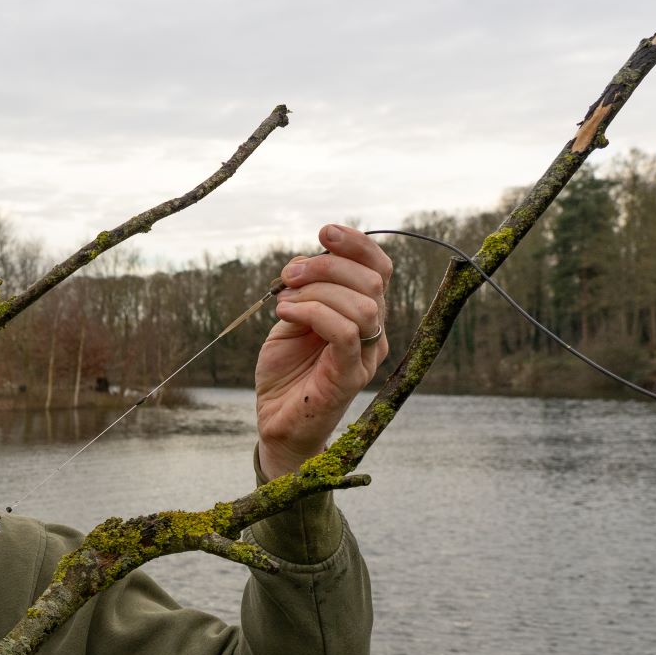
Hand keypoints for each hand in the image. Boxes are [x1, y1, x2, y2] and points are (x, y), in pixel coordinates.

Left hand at [254, 224, 392, 477]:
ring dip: (318, 289)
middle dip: (327, 265)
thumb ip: (305, 292)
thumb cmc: (285, 373)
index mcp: (365, 315)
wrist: (275, 422)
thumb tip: (307, 260)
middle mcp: (374, 334)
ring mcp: (366, 357)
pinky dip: (313, 312)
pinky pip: (345, 333)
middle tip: (289, 273)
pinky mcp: (349, 377)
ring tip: (284, 298)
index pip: (379, 269)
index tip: (324, 231)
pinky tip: (285, 313)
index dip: (357, 245)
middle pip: (373, 281)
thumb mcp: (291, 322)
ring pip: (363, 304)